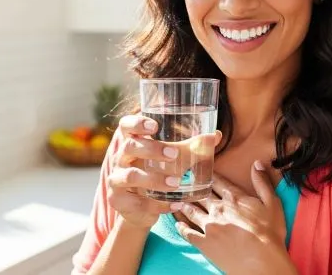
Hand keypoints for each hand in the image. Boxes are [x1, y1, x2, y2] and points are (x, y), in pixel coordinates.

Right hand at [104, 114, 183, 228]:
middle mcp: (121, 159)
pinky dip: (158, 204)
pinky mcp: (119, 201)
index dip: (136, 123)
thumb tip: (215, 135)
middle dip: (151, 149)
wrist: (141, 209)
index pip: (125, 126)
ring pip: (131, 176)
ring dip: (155, 179)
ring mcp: (116, 180)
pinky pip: (137, 202)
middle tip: (174, 154)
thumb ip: (191, 147)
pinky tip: (176, 204)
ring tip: (176, 182)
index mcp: (132, 143)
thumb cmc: (157, 174)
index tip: (154, 126)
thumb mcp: (172, 160)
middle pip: (128, 147)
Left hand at [175, 161, 296, 274]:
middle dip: (192, 188)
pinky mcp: (204, 242)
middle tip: (182, 182)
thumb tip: (256, 163)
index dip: (207, 174)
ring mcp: (209, 226)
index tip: (198, 169)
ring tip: (177, 200)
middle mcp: (218, 208)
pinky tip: (177, 224)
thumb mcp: (272, 203)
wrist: (261, 261)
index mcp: (233, 198)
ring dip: (185, 205)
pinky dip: (182, 227)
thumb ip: (262, 182)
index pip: (217, 181)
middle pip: (201, 194)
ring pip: (192, 211)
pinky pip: (188, 233)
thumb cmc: (269, 233)